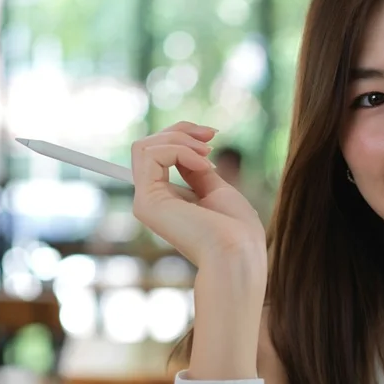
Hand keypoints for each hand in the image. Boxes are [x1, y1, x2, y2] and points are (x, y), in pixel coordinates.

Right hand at [130, 122, 265, 274]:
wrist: (238, 252)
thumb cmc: (236, 229)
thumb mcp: (216, 189)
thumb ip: (195, 170)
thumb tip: (183, 146)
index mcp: (168, 200)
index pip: (158, 155)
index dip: (180, 136)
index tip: (212, 135)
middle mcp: (152, 201)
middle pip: (148, 146)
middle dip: (181, 131)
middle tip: (211, 137)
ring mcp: (146, 202)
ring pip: (145, 146)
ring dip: (180, 139)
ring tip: (208, 154)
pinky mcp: (146, 202)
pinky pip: (151, 155)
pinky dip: (180, 150)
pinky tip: (203, 165)